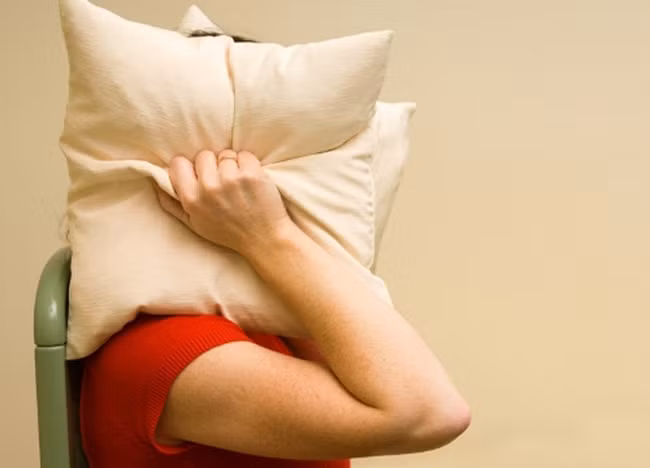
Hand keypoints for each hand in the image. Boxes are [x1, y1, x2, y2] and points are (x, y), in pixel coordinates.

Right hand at [157, 150, 291, 256]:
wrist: (264, 239)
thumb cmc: (228, 233)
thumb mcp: (194, 224)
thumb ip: (172, 204)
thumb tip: (156, 182)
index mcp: (191, 198)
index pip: (178, 163)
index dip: (189, 167)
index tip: (199, 175)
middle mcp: (209, 187)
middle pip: (203, 155)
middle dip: (213, 165)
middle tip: (223, 183)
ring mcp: (231, 179)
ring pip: (225, 154)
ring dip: (232, 165)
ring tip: (239, 184)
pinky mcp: (252, 174)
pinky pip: (244, 155)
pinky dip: (249, 164)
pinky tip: (251, 181)